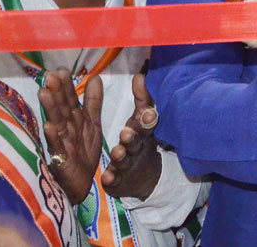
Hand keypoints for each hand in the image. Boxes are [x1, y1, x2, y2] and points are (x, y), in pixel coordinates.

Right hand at [38, 69, 103, 204]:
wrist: (82, 182)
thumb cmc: (83, 151)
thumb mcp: (92, 123)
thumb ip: (93, 102)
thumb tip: (95, 76)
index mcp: (74, 119)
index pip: (69, 99)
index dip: (65, 85)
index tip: (61, 70)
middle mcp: (65, 128)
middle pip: (61, 108)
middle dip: (55, 92)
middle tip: (50, 76)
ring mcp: (61, 143)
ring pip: (56, 123)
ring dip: (50, 109)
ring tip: (44, 93)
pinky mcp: (60, 158)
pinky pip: (57, 146)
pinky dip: (53, 136)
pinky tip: (49, 125)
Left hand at [101, 74, 161, 199]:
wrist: (143, 176)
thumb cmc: (139, 140)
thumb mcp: (141, 120)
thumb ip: (141, 99)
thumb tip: (140, 75)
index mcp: (141, 131)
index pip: (146, 123)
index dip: (147, 119)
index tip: (148, 114)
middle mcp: (136, 147)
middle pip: (136, 142)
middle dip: (132, 137)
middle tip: (126, 133)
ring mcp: (128, 165)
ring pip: (124, 160)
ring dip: (121, 155)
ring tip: (117, 152)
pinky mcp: (119, 181)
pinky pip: (114, 180)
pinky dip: (112, 178)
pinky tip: (107, 177)